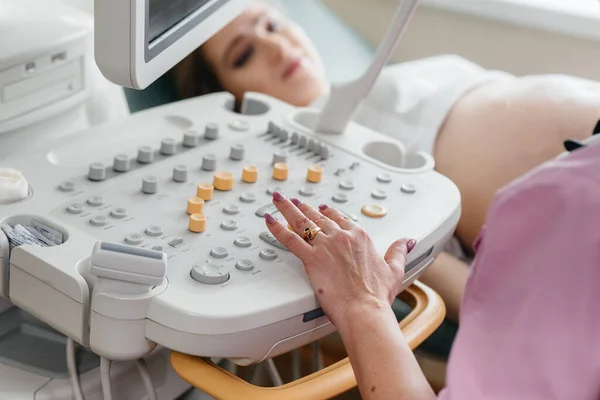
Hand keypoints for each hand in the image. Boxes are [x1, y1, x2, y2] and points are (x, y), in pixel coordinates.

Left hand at [264, 191, 415, 325]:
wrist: (365, 309)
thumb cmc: (377, 295)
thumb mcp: (395, 269)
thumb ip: (398, 251)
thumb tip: (407, 241)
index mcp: (359, 237)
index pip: (340, 218)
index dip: (328, 213)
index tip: (321, 209)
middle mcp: (341, 237)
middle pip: (318, 218)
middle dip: (304, 207)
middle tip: (293, 201)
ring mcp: (325, 246)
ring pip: (302, 223)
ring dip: (287, 209)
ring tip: (278, 201)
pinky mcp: (311, 259)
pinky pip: (290, 240)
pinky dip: (277, 229)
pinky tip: (269, 220)